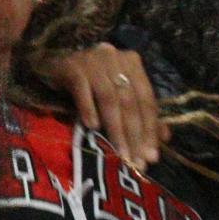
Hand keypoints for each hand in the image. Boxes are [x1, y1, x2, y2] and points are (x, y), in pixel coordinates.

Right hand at [39, 44, 168, 169]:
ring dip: (115, 129)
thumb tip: (165, 138)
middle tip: (135, 162)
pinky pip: (82, 91)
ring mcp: (93, 60)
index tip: (151, 157)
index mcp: (133, 63)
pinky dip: (88, 109)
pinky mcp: (72, 66)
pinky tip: (92, 128)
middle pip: (129, 102)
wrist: (53, 66)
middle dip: (134, 135)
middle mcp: (115, 58)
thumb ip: (141, 114)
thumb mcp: (118, 96)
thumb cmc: (91, 84)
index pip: (146, 100)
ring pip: (109, 99)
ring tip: (119, 154)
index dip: (150, 130)